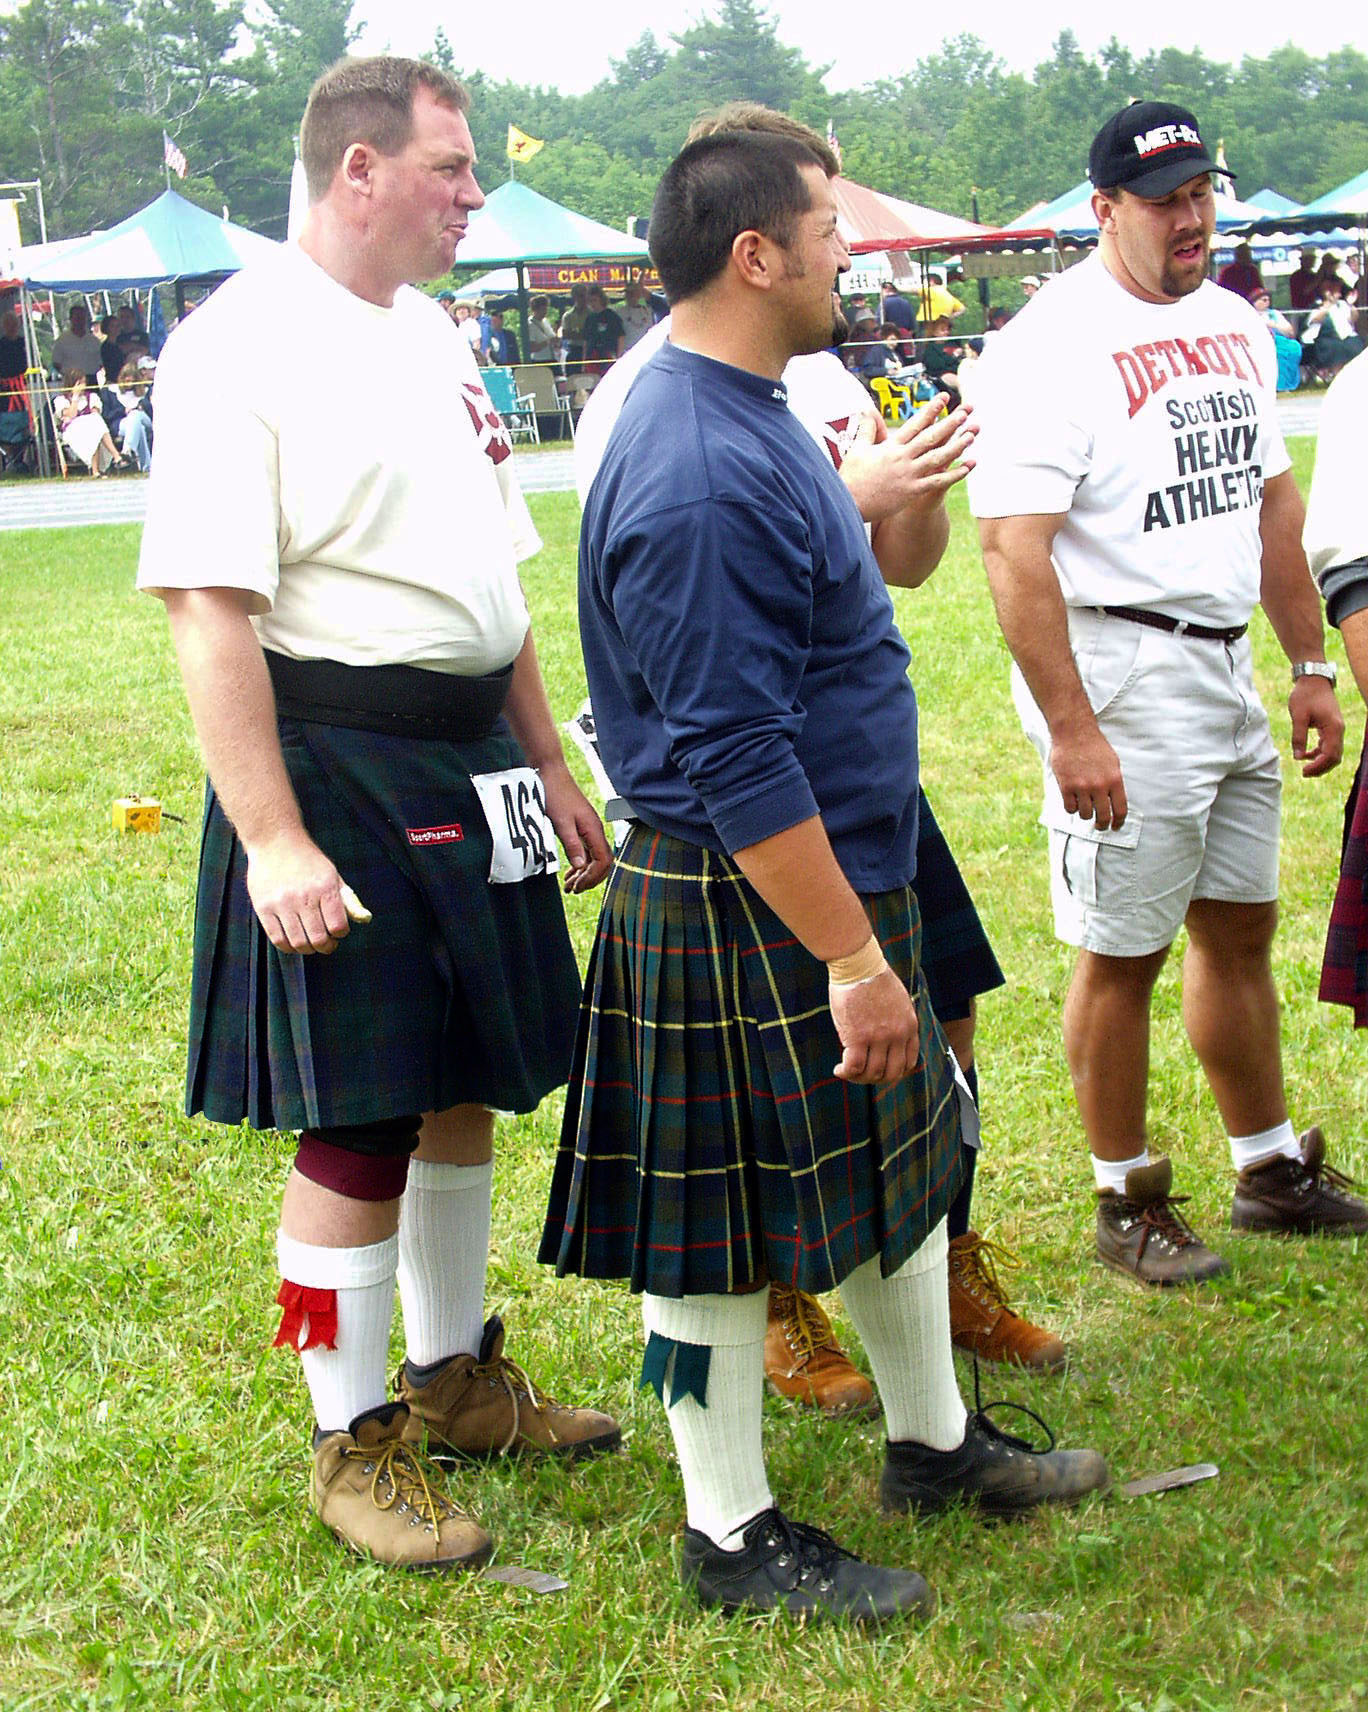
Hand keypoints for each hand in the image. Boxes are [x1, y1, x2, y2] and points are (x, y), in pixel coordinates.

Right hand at [245, 830, 353, 953]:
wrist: (275, 841)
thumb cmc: (308, 861)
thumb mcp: (333, 875)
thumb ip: (348, 900)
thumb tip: (365, 919)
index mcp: (325, 888)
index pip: (338, 927)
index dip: (340, 934)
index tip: (337, 931)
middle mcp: (303, 897)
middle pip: (318, 939)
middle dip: (326, 946)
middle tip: (326, 944)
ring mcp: (281, 903)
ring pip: (298, 942)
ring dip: (307, 949)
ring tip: (310, 943)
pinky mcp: (263, 908)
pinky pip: (277, 939)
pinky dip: (288, 947)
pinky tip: (293, 941)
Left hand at [539, 759, 612, 892]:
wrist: (550, 772)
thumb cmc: (555, 793)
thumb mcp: (561, 822)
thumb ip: (572, 844)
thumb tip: (581, 865)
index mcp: (593, 829)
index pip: (604, 861)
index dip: (593, 876)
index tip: (578, 886)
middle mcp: (594, 830)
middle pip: (601, 863)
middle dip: (589, 879)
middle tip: (573, 890)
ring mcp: (588, 829)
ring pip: (593, 858)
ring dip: (583, 874)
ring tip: (570, 886)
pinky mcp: (580, 827)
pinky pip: (585, 851)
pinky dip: (579, 864)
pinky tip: (571, 872)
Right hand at [829, 968, 919, 1084]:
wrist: (859, 965)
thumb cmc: (873, 978)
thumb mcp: (898, 1002)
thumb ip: (897, 1023)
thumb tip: (887, 1042)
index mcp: (910, 1026)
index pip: (908, 1063)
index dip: (893, 1072)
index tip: (879, 1070)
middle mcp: (898, 1035)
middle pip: (891, 1073)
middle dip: (876, 1079)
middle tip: (861, 1074)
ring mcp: (879, 1038)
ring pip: (872, 1073)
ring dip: (858, 1077)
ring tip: (846, 1071)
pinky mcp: (857, 1037)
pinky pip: (854, 1067)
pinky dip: (845, 1072)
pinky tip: (839, 1069)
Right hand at [838, 397, 976, 525]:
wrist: (848, 504)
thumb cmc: (851, 478)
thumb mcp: (856, 449)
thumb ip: (866, 429)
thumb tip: (866, 409)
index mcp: (891, 446)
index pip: (915, 424)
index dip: (931, 410)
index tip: (944, 398)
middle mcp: (902, 458)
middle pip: (930, 437)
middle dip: (949, 424)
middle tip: (966, 412)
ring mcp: (908, 475)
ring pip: (938, 457)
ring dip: (957, 446)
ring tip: (972, 435)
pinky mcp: (911, 491)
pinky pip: (937, 481)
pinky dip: (954, 474)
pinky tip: (968, 467)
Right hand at [1049, 722, 1127, 828]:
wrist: (1074, 733)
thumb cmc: (1094, 746)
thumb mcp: (1112, 763)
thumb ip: (1114, 783)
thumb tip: (1114, 801)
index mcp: (1115, 780)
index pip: (1120, 810)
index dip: (1118, 823)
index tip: (1115, 827)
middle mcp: (1100, 786)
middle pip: (1103, 817)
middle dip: (1102, 825)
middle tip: (1099, 826)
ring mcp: (1082, 787)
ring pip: (1085, 814)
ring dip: (1085, 814)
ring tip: (1084, 807)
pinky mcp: (1066, 786)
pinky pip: (1070, 808)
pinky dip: (1071, 807)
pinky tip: (1072, 801)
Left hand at [1289, 675, 1343, 775]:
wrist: (1313, 679)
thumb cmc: (1305, 695)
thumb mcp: (1298, 716)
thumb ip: (1298, 737)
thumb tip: (1298, 757)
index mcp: (1333, 728)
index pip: (1331, 755)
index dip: (1318, 766)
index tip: (1303, 771)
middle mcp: (1339, 730)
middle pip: (1335, 757)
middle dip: (1321, 768)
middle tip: (1304, 773)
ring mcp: (1336, 729)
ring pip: (1333, 753)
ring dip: (1320, 762)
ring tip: (1305, 769)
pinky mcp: (1331, 727)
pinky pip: (1329, 746)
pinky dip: (1319, 753)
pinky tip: (1306, 756)